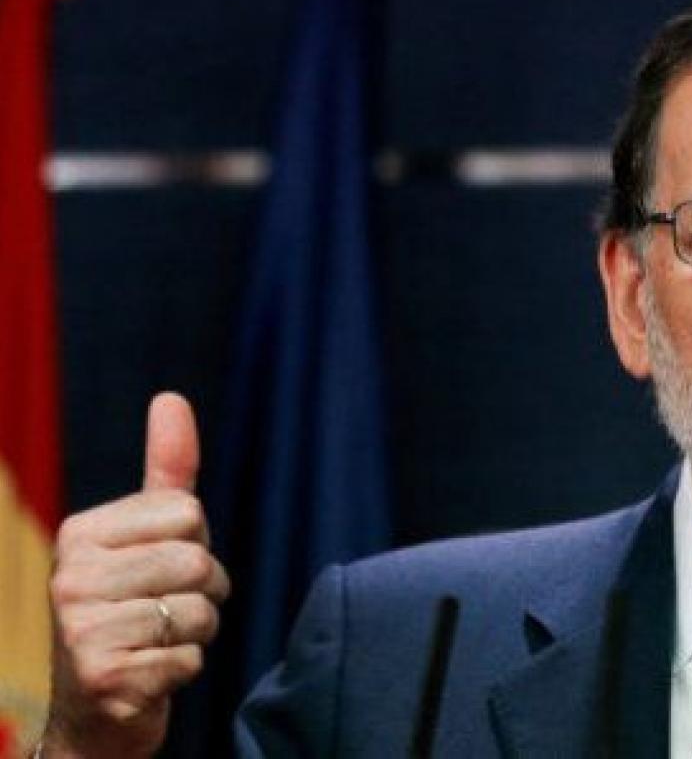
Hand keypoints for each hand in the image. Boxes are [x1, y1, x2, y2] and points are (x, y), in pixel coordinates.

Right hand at [42, 393, 230, 757]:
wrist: (88, 711)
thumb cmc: (129, 610)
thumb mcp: (146, 536)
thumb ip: (165, 472)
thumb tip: (172, 398)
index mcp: (80, 534)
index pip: (189, 512)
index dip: (195, 544)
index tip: (160, 570)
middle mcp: (70, 579)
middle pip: (199, 562)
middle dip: (203, 591)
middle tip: (165, 611)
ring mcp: (81, 632)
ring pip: (200, 612)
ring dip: (196, 632)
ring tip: (157, 642)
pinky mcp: (106, 680)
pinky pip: (190, 658)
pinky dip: (183, 669)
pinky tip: (150, 674)